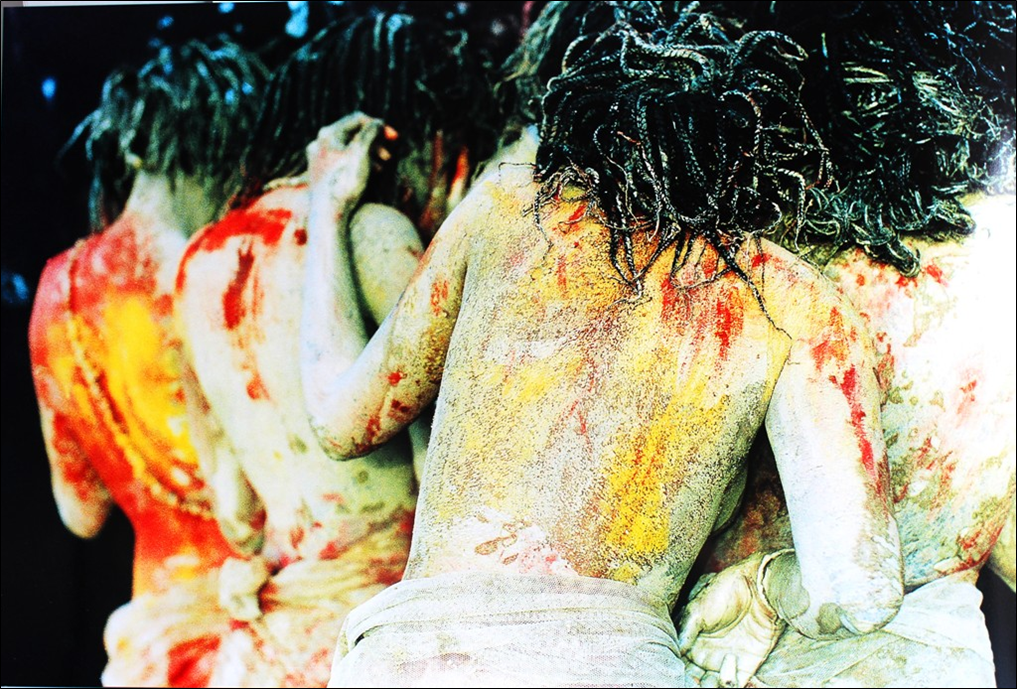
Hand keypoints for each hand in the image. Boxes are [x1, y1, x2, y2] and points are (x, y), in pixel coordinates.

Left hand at [305, 112, 393, 207]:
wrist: (328, 215)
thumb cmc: (345, 183)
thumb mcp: (361, 152)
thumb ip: (371, 133)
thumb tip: (377, 123)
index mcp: (328, 134)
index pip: (357, 119)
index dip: (379, 126)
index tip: (394, 138)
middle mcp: (319, 143)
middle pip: (352, 134)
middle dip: (374, 142)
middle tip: (389, 156)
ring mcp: (317, 158)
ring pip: (348, 148)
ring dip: (368, 154)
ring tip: (381, 167)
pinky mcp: (320, 174)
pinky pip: (342, 161)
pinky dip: (357, 163)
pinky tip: (368, 174)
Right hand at [677, 552, 787, 687]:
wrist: (759, 591)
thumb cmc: (725, 593)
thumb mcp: (697, 608)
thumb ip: (684, 631)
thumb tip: (675, 650)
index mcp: (691, 639)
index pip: (678, 659)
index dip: (675, 666)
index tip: (673, 667)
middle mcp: (706, 652)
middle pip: (692, 676)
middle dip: (689, 680)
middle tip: (691, 677)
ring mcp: (724, 661)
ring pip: (709, 684)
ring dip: (706, 685)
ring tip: (707, 677)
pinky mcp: (745, 667)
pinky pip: (731, 684)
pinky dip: (728, 679)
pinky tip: (730, 659)